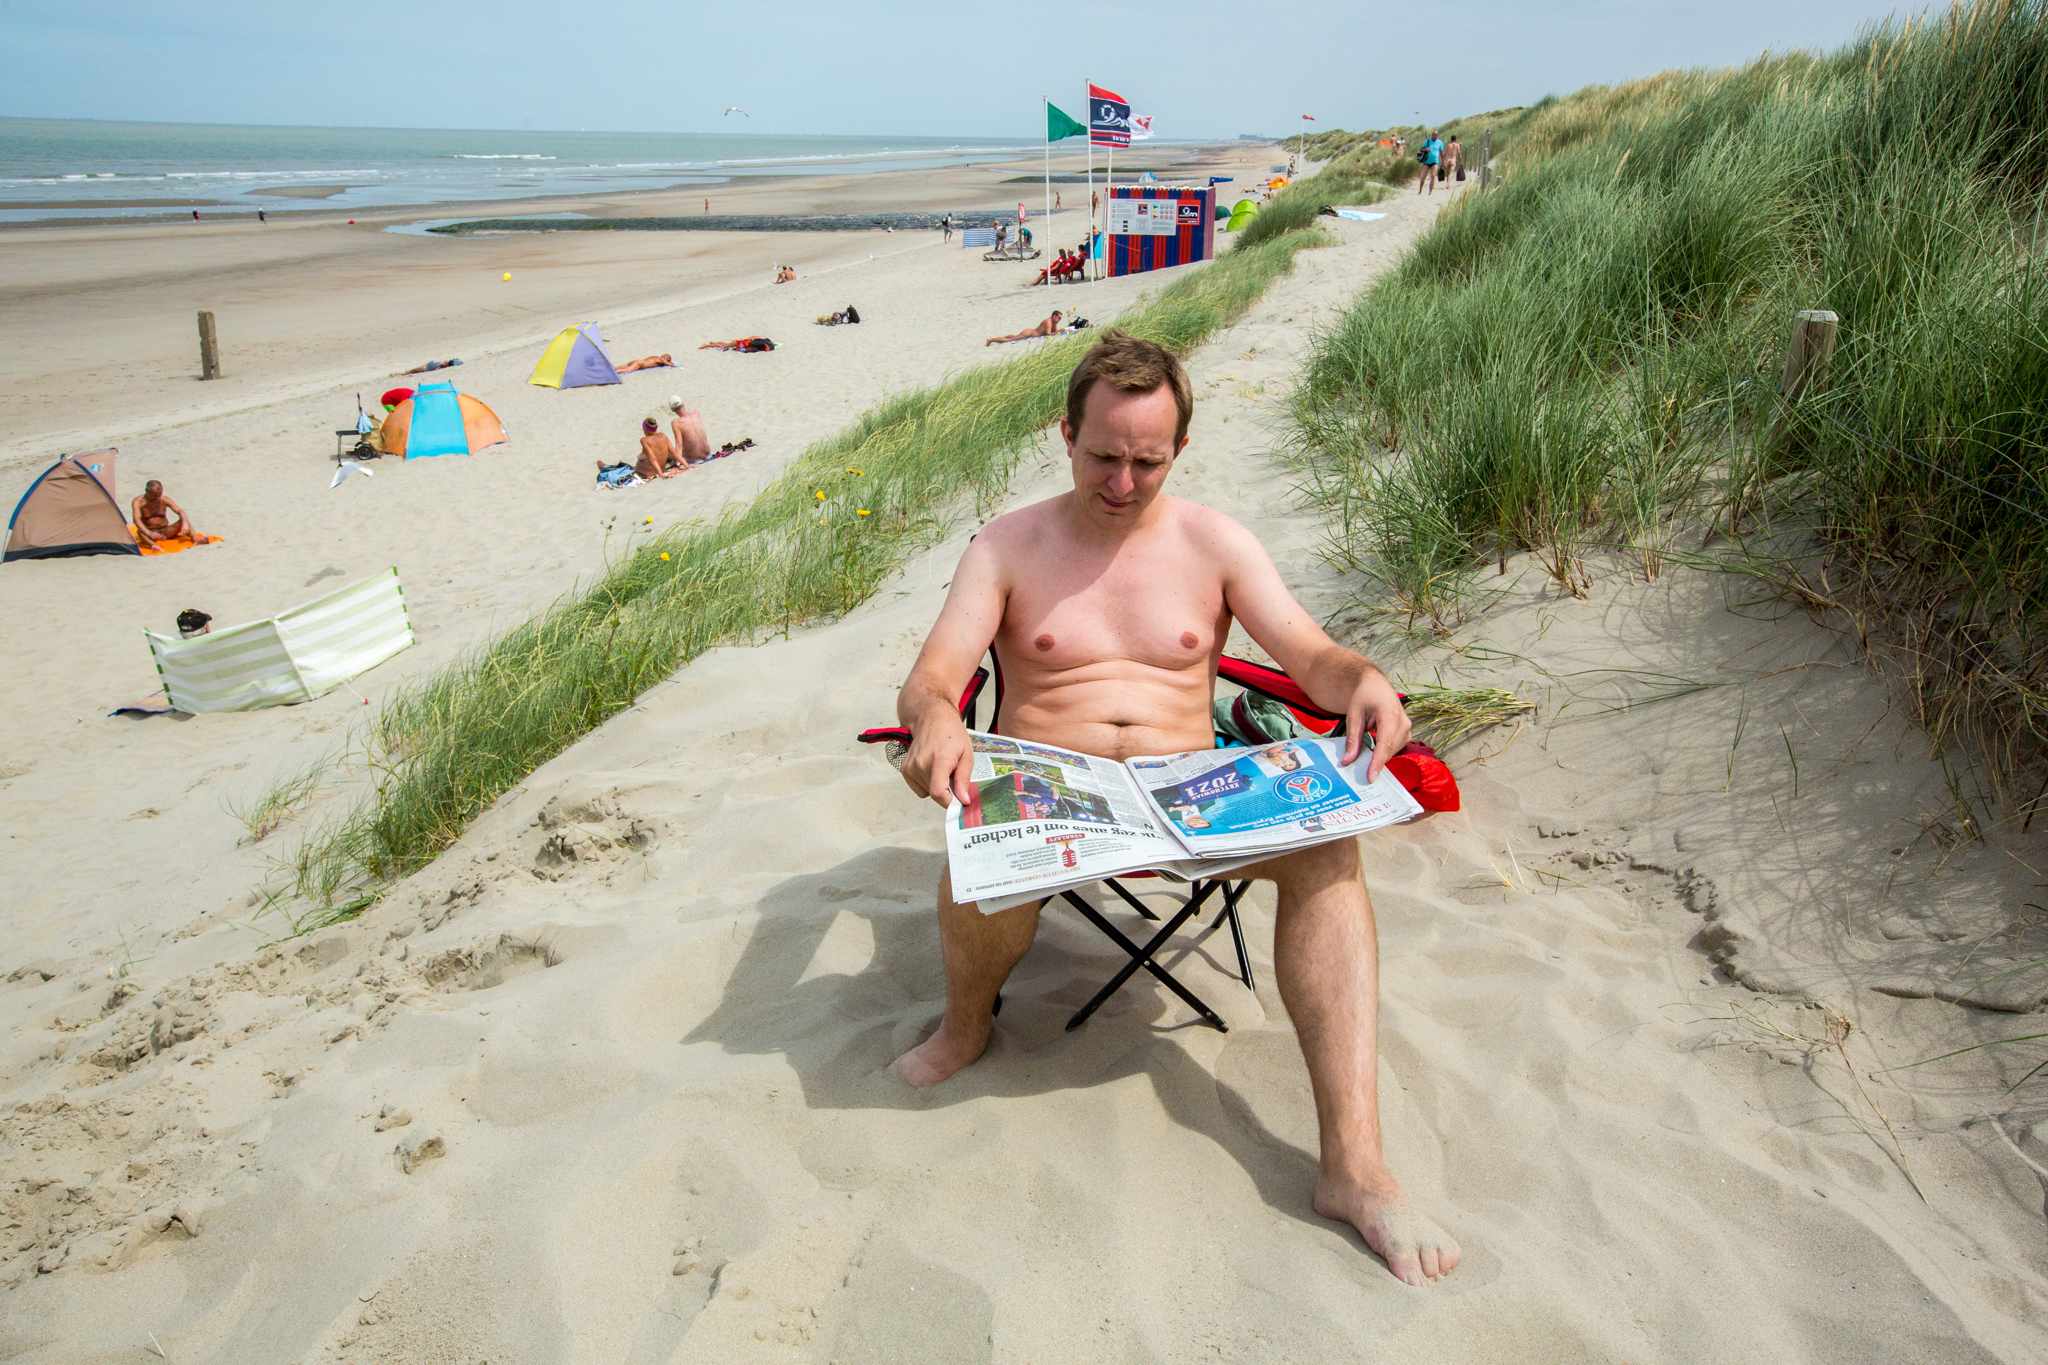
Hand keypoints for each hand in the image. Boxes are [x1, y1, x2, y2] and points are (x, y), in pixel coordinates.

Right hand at [902, 713, 974, 808]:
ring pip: (928, 793)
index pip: (938, 792)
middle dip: (947, 791)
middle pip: (936, 794)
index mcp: (939, 759)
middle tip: (953, 774)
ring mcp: (911, 767)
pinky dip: (927, 783)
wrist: (931, 718)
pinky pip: (920, 789)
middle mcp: (921, 764)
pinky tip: (931, 768)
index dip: (950, 802)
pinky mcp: (905, 770)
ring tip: (941, 767)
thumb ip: (964, 779)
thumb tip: (963, 800)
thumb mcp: (967, 754)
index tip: (959, 802)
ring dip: (937, 786)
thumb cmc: (950, 733)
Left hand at [1342, 665, 1409, 781]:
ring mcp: (1407, 726)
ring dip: (1379, 755)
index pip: (1384, 743)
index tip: (1371, 777)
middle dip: (1375, 761)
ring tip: (1366, 752)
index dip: (1377, 762)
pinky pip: (1396, 747)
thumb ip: (1352, 739)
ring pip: (1393, 750)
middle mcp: (1403, 721)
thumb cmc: (1364, 696)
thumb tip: (1347, 761)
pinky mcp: (1406, 731)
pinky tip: (1373, 747)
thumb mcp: (1353, 715)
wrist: (1376, 684)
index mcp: (1390, 713)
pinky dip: (1384, 750)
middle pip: (1389, 749)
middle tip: (1359, 770)